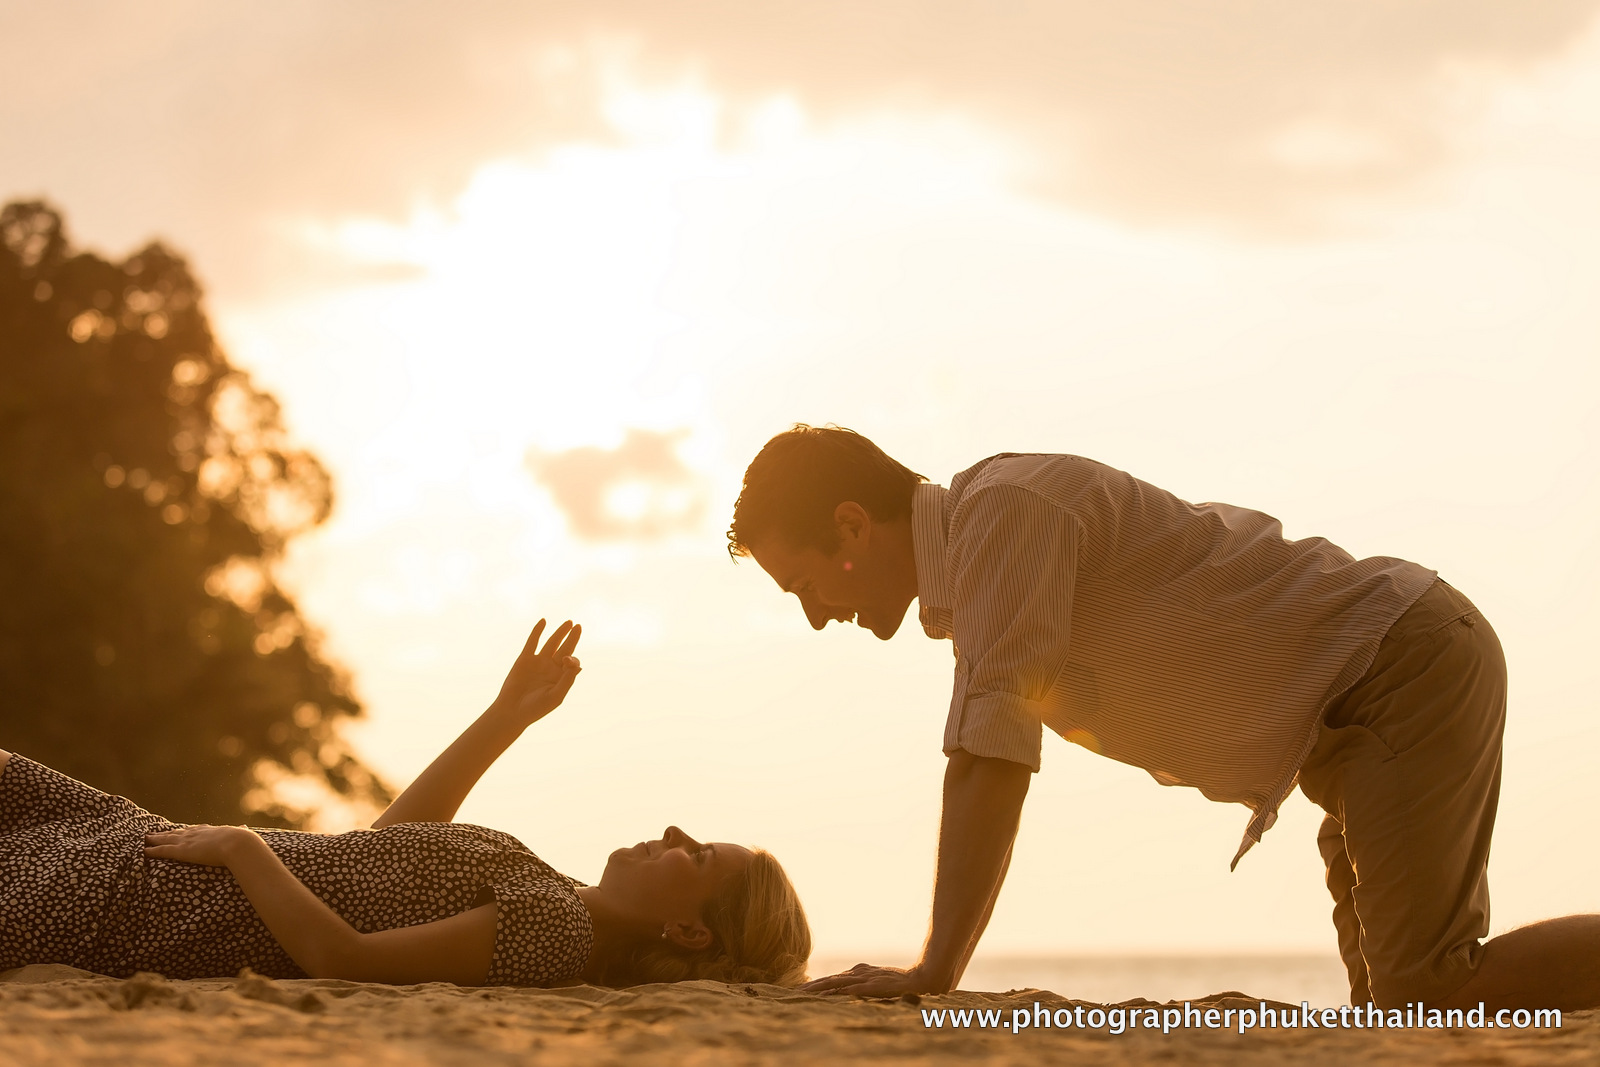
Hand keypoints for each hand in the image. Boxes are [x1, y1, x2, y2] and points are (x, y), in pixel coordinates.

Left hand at [144, 825, 259, 867]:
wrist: (237, 844)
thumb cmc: (242, 841)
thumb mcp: (241, 835)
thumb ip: (241, 832)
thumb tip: (246, 828)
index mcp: (211, 831)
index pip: (194, 829)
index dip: (186, 830)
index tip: (179, 829)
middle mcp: (197, 833)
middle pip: (177, 832)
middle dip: (166, 832)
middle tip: (156, 832)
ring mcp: (188, 841)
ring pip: (167, 839)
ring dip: (155, 839)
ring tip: (145, 838)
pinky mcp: (182, 851)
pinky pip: (163, 851)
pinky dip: (152, 850)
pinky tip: (144, 851)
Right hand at [493, 619, 582, 727]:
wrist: (512, 711)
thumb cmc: (536, 708)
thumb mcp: (556, 696)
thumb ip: (568, 680)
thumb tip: (578, 664)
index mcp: (561, 677)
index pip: (572, 662)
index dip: (572, 658)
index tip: (567, 660)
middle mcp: (551, 668)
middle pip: (565, 648)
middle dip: (572, 637)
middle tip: (578, 626)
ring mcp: (538, 662)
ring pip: (551, 643)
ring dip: (560, 632)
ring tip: (569, 622)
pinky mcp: (524, 659)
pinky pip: (532, 642)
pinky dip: (538, 631)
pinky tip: (543, 621)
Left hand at [801, 962, 951, 996]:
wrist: (921, 977)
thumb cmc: (900, 981)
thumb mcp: (878, 982)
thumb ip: (864, 985)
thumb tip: (847, 992)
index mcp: (858, 971)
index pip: (832, 979)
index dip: (815, 984)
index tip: (799, 990)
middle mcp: (858, 972)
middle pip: (829, 979)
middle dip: (810, 986)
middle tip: (791, 992)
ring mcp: (865, 978)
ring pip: (835, 982)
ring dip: (818, 988)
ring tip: (801, 994)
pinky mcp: (872, 986)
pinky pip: (851, 990)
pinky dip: (837, 992)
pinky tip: (826, 996)